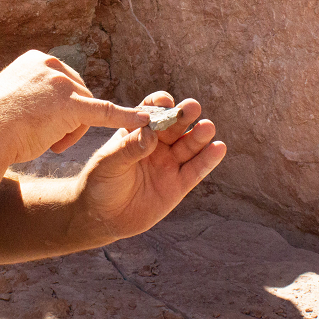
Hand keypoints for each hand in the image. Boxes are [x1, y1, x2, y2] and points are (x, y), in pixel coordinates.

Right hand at [0, 50, 149, 165]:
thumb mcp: (9, 100)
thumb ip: (30, 95)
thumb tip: (37, 106)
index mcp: (36, 59)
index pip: (62, 84)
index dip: (57, 109)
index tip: (39, 123)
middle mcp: (51, 64)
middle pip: (77, 96)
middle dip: (65, 122)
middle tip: (42, 137)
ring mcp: (61, 82)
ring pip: (85, 111)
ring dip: (68, 132)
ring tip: (43, 141)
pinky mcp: (70, 104)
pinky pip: (105, 112)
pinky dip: (125, 118)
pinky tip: (145, 122)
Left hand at [73, 92, 226, 241]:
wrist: (102, 217)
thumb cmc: (100, 183)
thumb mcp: (109, 163)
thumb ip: (129, 149)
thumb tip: (150, 134)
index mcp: (137, 133)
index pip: (150, 112)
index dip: (159, 104)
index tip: (165, 101)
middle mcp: (157, 145)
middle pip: (175, 126)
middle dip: (183, 115)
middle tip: (192, 107)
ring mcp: (169, 163)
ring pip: (189, 146)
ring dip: (199, 135)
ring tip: (207, 126)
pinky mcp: (179, 185)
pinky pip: (196, 170)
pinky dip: (208, 160)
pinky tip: (218, 148)